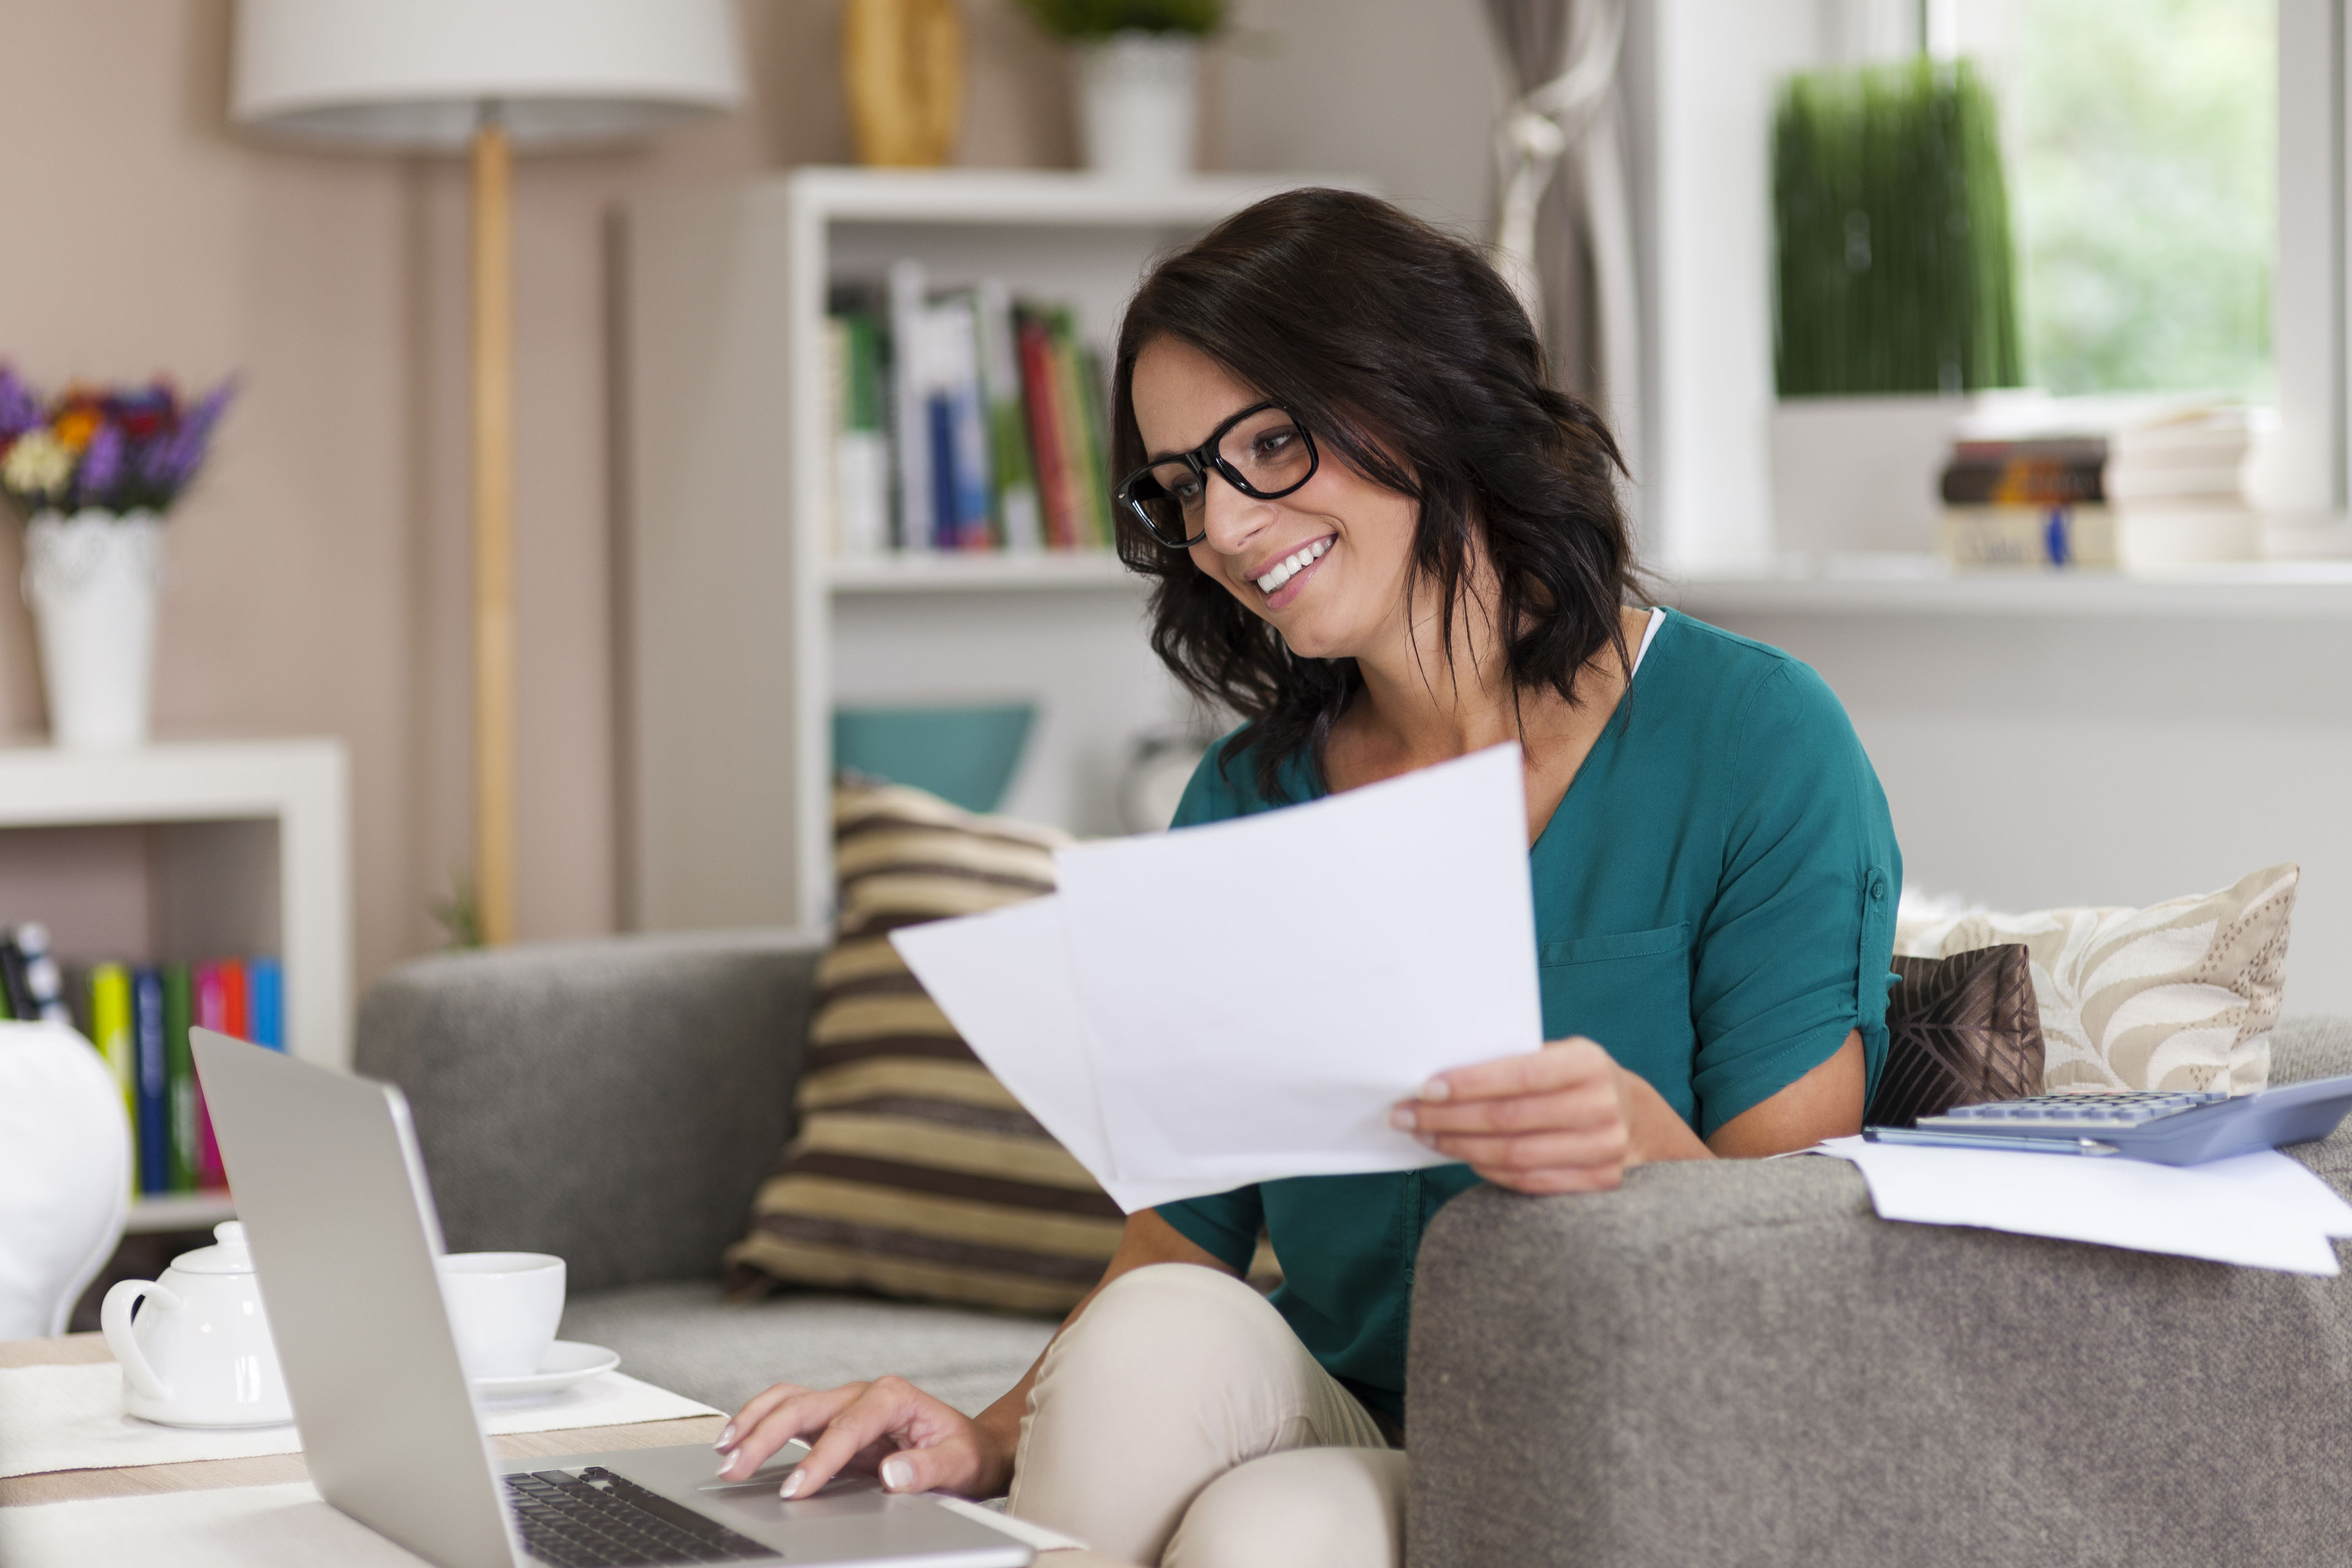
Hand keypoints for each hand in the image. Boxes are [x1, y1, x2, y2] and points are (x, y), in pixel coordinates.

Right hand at [714, 1376, 1011, 1500]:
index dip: (818, 1459)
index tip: (796, 1489)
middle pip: (805, 1405)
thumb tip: (892, 1475)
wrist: (970, 1446)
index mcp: (893, 1397)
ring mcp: (845, 1403)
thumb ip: (927, 1469)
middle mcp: (863, 1393)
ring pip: (789, 1400)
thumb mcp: (959, 1463)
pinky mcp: (833, 1419)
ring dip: (754, 1421)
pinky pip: (790, 1411)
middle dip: (766, 1436)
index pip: (846, 1429)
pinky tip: (738, 1439)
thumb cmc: (964, 1452)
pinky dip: (761, 1420)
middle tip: (736, 1468)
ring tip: (724, 1450)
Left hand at [1389, 1036, 1649, 1193]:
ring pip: (1514, 1156)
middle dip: (1447, 1118)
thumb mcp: (1553, 1054)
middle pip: (1510, 1120)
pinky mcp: (1599, 1182)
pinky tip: (1459, 1155)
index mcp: (1590, 1063)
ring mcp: (1605, 1150)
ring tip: (1423, 1136)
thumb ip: (1510, 1061)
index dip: (1469, 1084)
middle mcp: (1603, 1107)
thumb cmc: (1569, 1077)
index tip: (1424, 1089)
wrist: (1629, 1114)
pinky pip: (1528, 1182)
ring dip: (1458, 1147)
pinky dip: (1486, 1169)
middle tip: (1405, 1115)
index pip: (1521, 1074)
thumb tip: (1437, 1079)